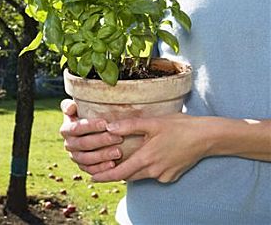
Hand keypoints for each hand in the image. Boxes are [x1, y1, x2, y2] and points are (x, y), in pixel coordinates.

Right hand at [59, 99, 123, 174]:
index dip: (90, 126)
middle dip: (101, 141)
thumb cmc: (88, 115)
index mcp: (66, 129)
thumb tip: (71, 107)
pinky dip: (101, 169)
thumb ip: (71, 105)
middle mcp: (68, 144)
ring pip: (87, 159)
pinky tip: (113, 165)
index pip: (76, 128)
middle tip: (118, 138)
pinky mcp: (83, 167)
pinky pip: (90, 170)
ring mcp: (75, 157)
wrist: (93, 131)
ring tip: (118, 152)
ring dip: (103, 156)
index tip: (106, 123)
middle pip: (83, 144)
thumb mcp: (80, 107)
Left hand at [90, 113, 207, 182]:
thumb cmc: (179, 126)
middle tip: (105, 165)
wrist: (206, 137)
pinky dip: (148, 168)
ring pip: (141, 175)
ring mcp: (164, 175)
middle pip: (128, 175)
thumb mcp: (152, 122)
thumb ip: (129, 125)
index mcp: (146, 158)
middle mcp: (154, 171)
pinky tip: (150, 156)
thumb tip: (108, 127)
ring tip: (124, 159)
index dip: (104, 176)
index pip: (119, 173)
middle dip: (116, 172)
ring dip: (132, 169)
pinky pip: (154, 175)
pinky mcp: (172, 176)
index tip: (92, 178)